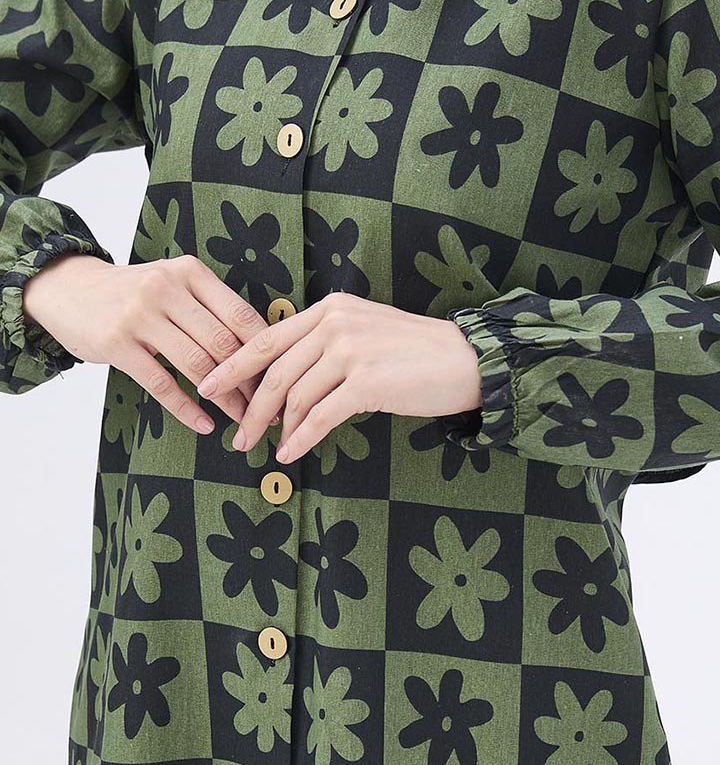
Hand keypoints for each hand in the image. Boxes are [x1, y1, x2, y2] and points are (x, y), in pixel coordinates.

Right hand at [22, 252, 279, 434]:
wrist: (68, 288)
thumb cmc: (134, 293)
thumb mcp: (173, 282)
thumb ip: (210, 306)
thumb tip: (263, 346)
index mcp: (190, 272)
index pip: (241, 315)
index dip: (266, 352)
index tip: (281, 379)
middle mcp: (167, 288)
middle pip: (224, 343)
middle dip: (251, 382)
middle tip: (267, 409)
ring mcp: (140, 315)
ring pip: (197, 365)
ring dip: (225, 399)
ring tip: (242, 421)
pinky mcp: (116, 343)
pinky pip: (161, 383)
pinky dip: (186, 408)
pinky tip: (204, 424)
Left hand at [195, 291, 482, 461]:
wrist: (465, 360)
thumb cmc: (414, 353)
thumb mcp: (364, 332)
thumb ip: (324, 345)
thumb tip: (285, 382)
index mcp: (330, 309)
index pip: (267, 338)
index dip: (233, 365)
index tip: (208, 386)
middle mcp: (335, 324)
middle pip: (274, 372)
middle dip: (249, 408)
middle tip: (236, 436)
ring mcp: (351, 351)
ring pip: (295, 397)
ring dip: (274, 428)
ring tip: (263, 449)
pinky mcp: (367, 382)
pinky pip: (321, 417)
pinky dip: (301, 439)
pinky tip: (291, 454)